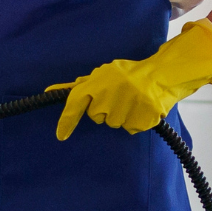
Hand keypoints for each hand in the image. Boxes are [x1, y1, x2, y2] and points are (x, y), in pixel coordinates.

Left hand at [51, 20, 211, 140]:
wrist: (162, 75)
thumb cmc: (128, 75)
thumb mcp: (102, 75)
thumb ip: (77, 86)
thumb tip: (49, 90)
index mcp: (99, 81)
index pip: (76, 102)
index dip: (67, 120)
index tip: (61, 135)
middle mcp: (111, 93)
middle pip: (97, 117)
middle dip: (104, 110)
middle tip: (118, 97)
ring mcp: (128, 106)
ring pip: (114, 124)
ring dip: (121, 116)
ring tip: (131, 101)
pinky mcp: (142, 117)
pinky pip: (130, 129)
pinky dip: (135, 122)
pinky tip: (140, 108)